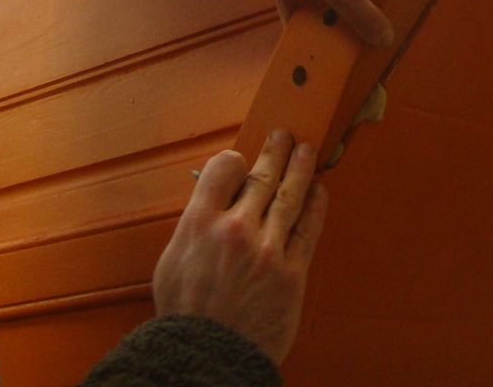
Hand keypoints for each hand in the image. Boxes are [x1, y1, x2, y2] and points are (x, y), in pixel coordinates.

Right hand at [153, 131, 327, 364]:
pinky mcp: (292, 273)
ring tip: (307, 150)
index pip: (225, 168)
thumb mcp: (173, 261)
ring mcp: (268, 250)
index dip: (235, 159)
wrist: (209, 358)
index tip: (242, 159)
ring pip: (290, 197)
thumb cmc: (186, 314)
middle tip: (284, 135)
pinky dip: (316, 206)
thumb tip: (214, 201)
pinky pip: (308, 230)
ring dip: (301, 168)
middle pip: (262, 177)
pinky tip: (319, 190)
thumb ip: (196, 225)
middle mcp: (235, 230)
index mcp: (200, 223)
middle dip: (276, 152)